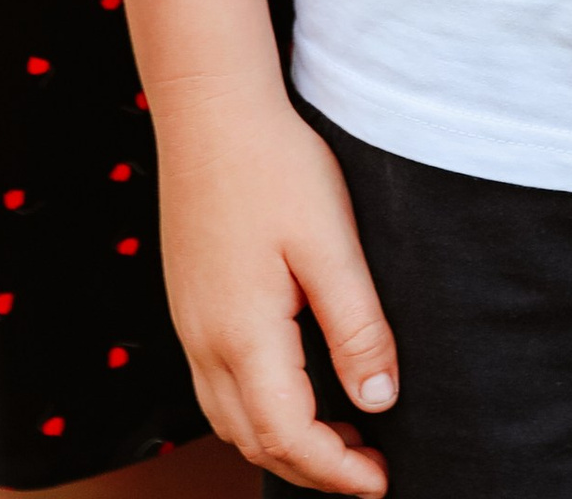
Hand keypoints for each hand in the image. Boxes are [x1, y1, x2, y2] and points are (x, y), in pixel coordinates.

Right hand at [151, 79, 398, 491]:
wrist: (210, 110)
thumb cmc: (273, 165)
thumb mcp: (330, 243)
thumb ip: (357, 328)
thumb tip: (379, 402)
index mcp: (243, 335)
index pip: (288, 438)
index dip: (337, 471)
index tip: (381, 482)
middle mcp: (206, 343)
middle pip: (256, 442)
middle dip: (313, 469)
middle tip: (371, 467)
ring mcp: (191, 326)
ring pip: (232, 421)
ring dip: (285, 443)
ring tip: (343, 433)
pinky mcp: (190, 305)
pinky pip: (219, 388)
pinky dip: (260, 411)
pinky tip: (298, 387)